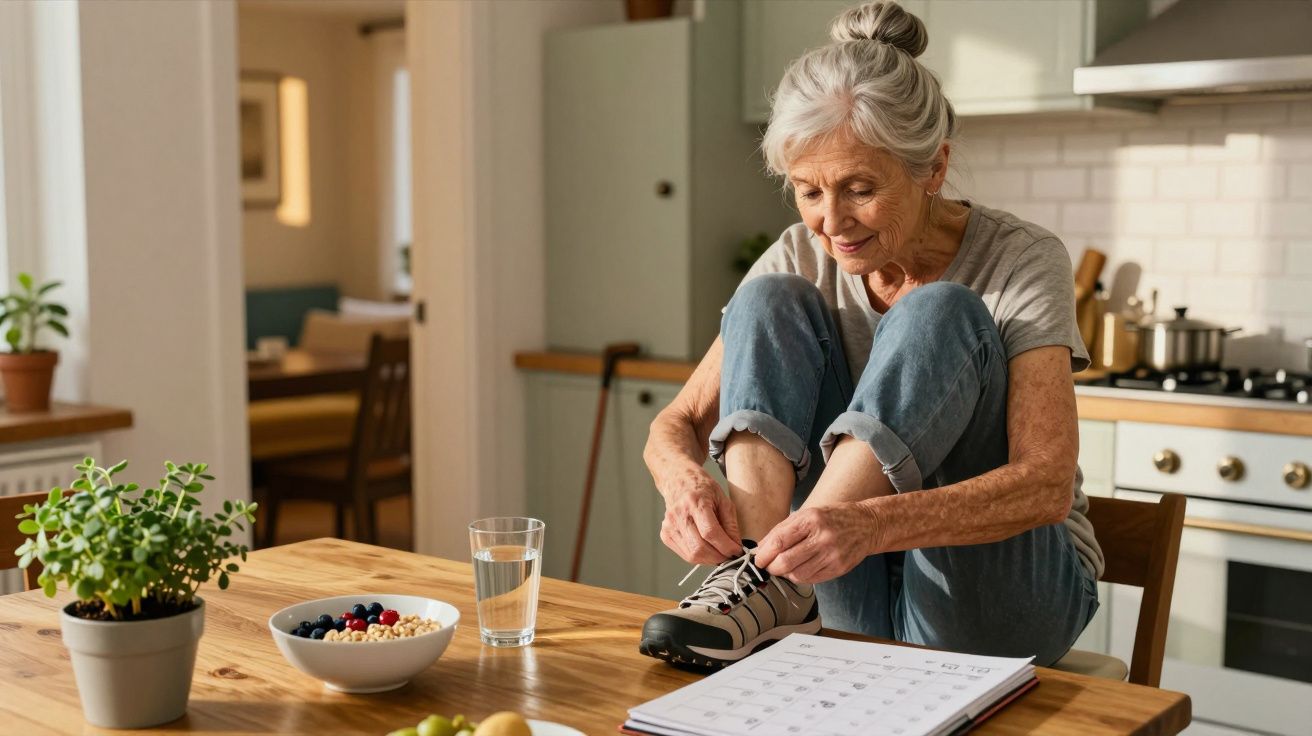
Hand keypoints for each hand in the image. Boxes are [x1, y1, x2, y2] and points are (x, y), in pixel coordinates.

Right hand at [657, 463, 741, 564]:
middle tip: (730, 556)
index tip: (737, 551)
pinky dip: (699, 556)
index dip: (726, 546)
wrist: (678, 481)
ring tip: (720, 553)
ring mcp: (669, 526)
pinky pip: (685, 554)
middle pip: (699, 547)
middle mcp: (679, 514)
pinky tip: (707, 548)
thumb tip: (736, 548)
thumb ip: (731, 524)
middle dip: (719, 557)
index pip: (710, 532)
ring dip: (710, 559)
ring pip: (692, 555)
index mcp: (695, 501)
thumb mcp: (723, 499)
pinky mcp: (665, 534)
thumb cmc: (703, 488)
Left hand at [754, 502, 877, 583]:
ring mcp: (832, 555)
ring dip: (785, 573)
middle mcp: (822, 537)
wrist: (868, 524)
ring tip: (784, 566)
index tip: (757, 559)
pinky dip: (799, 576)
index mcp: (811, 520)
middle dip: (771, 567)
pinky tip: (799, 569)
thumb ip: (782, 529)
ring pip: (797, 574)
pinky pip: (811, 579)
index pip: (779, 541)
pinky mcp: (839, 568)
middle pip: (786, 561)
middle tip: (768, 566)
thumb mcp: (807, 514)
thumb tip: (760, 547)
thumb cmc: (833, 517)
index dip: (764, 554)